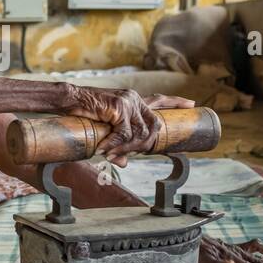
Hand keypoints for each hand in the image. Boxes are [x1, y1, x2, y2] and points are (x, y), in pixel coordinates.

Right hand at [64, 88, 195, 165]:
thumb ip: (118, 143)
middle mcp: (134, 99)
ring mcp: (128, 101)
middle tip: (128, 154)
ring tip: (110, 155)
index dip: (176, 102)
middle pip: (154, 125)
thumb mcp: (105, 128)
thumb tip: (126, 163)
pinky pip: (124, 133)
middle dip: (145, 144)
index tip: (192, 104)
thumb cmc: (85, 112)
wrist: (70, 99)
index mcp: (133, 101)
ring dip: (126, 148)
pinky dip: (115, 145)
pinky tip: (104, 149)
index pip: (159, 100)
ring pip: (139, 133)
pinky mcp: (119, 107)